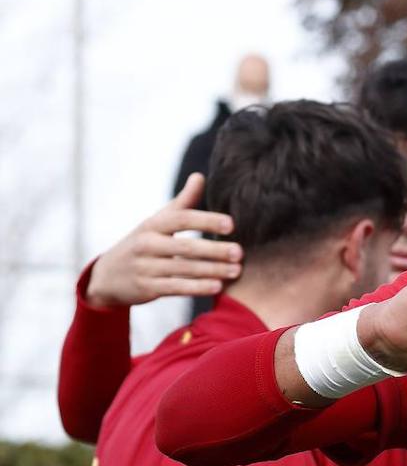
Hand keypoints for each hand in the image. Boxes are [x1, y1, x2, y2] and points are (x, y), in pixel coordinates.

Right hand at [86, 174, 242, 306]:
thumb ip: (182, 203)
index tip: (231, 224)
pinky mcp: (147, 288)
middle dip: (214, 250)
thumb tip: (200, 176)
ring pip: (184, 269)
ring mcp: (146, 268)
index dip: (206, 220)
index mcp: (153, 225)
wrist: (107, 276)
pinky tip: (218, 287)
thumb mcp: (157, 222)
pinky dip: (197, 288)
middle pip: (185, 247)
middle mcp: (147, 245)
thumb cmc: (143, 244)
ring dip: (212, 270)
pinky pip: (176, 288)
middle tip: (240, 252)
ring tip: (237, 270)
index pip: (181, 219)